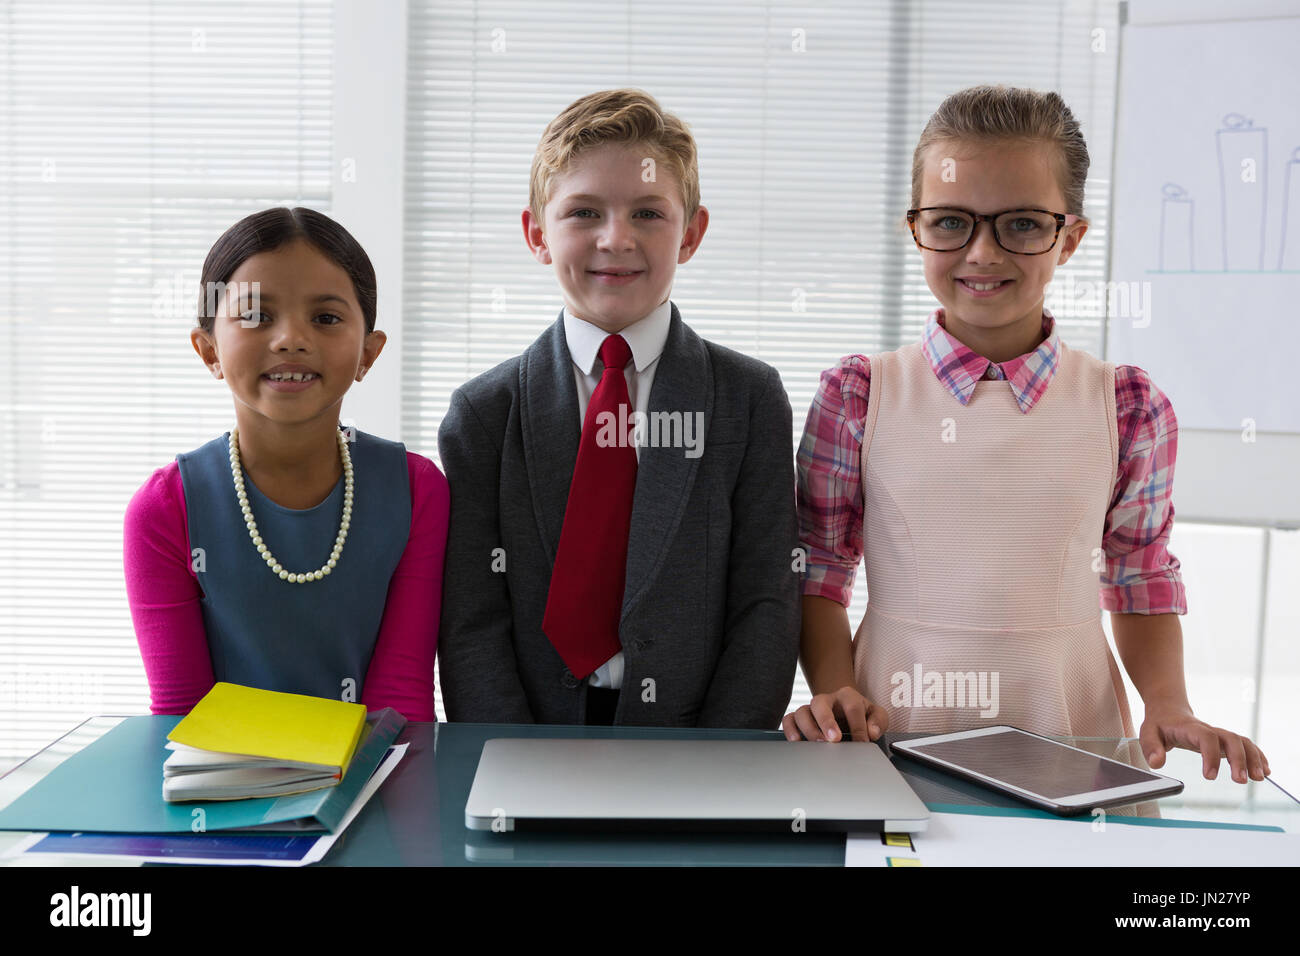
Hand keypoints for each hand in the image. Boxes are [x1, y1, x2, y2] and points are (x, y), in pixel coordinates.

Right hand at [782, 686, 888, 741]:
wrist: (848, 713)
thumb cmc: (862, 716)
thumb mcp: (876, 715)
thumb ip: (878, 721)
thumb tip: (871, 732)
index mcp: (847, 696)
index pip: (852, 707)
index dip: (858, 726)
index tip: (862, 743)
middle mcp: (826, 699)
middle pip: (820, 702)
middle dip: (826, 721)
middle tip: (834, 739)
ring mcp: (811, 708)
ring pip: (802, 711)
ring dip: (808, 728)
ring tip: (818, 744)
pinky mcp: (799, 718)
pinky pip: (789, 719)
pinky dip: (790, 729)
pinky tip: (797, 741)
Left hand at [1139, 702, 1269, 782]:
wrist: (1168, 709)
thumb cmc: (1159, 723)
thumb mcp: (1147, 732)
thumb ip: (1151, 748)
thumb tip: (1157, 763)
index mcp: (1190, 728)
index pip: (1206, 737)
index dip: (1211, 755)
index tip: (1209, 777)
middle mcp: (1208, 730)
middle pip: (1231, 738)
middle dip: (1239, 759)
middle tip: (1241, 780)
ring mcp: (1219, 735)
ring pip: (1242, 741)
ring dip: (1253, 758)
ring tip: (1259, 778)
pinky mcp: (1224, 741)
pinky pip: (1245, 745)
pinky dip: (1257, 756)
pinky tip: (1264, 771)